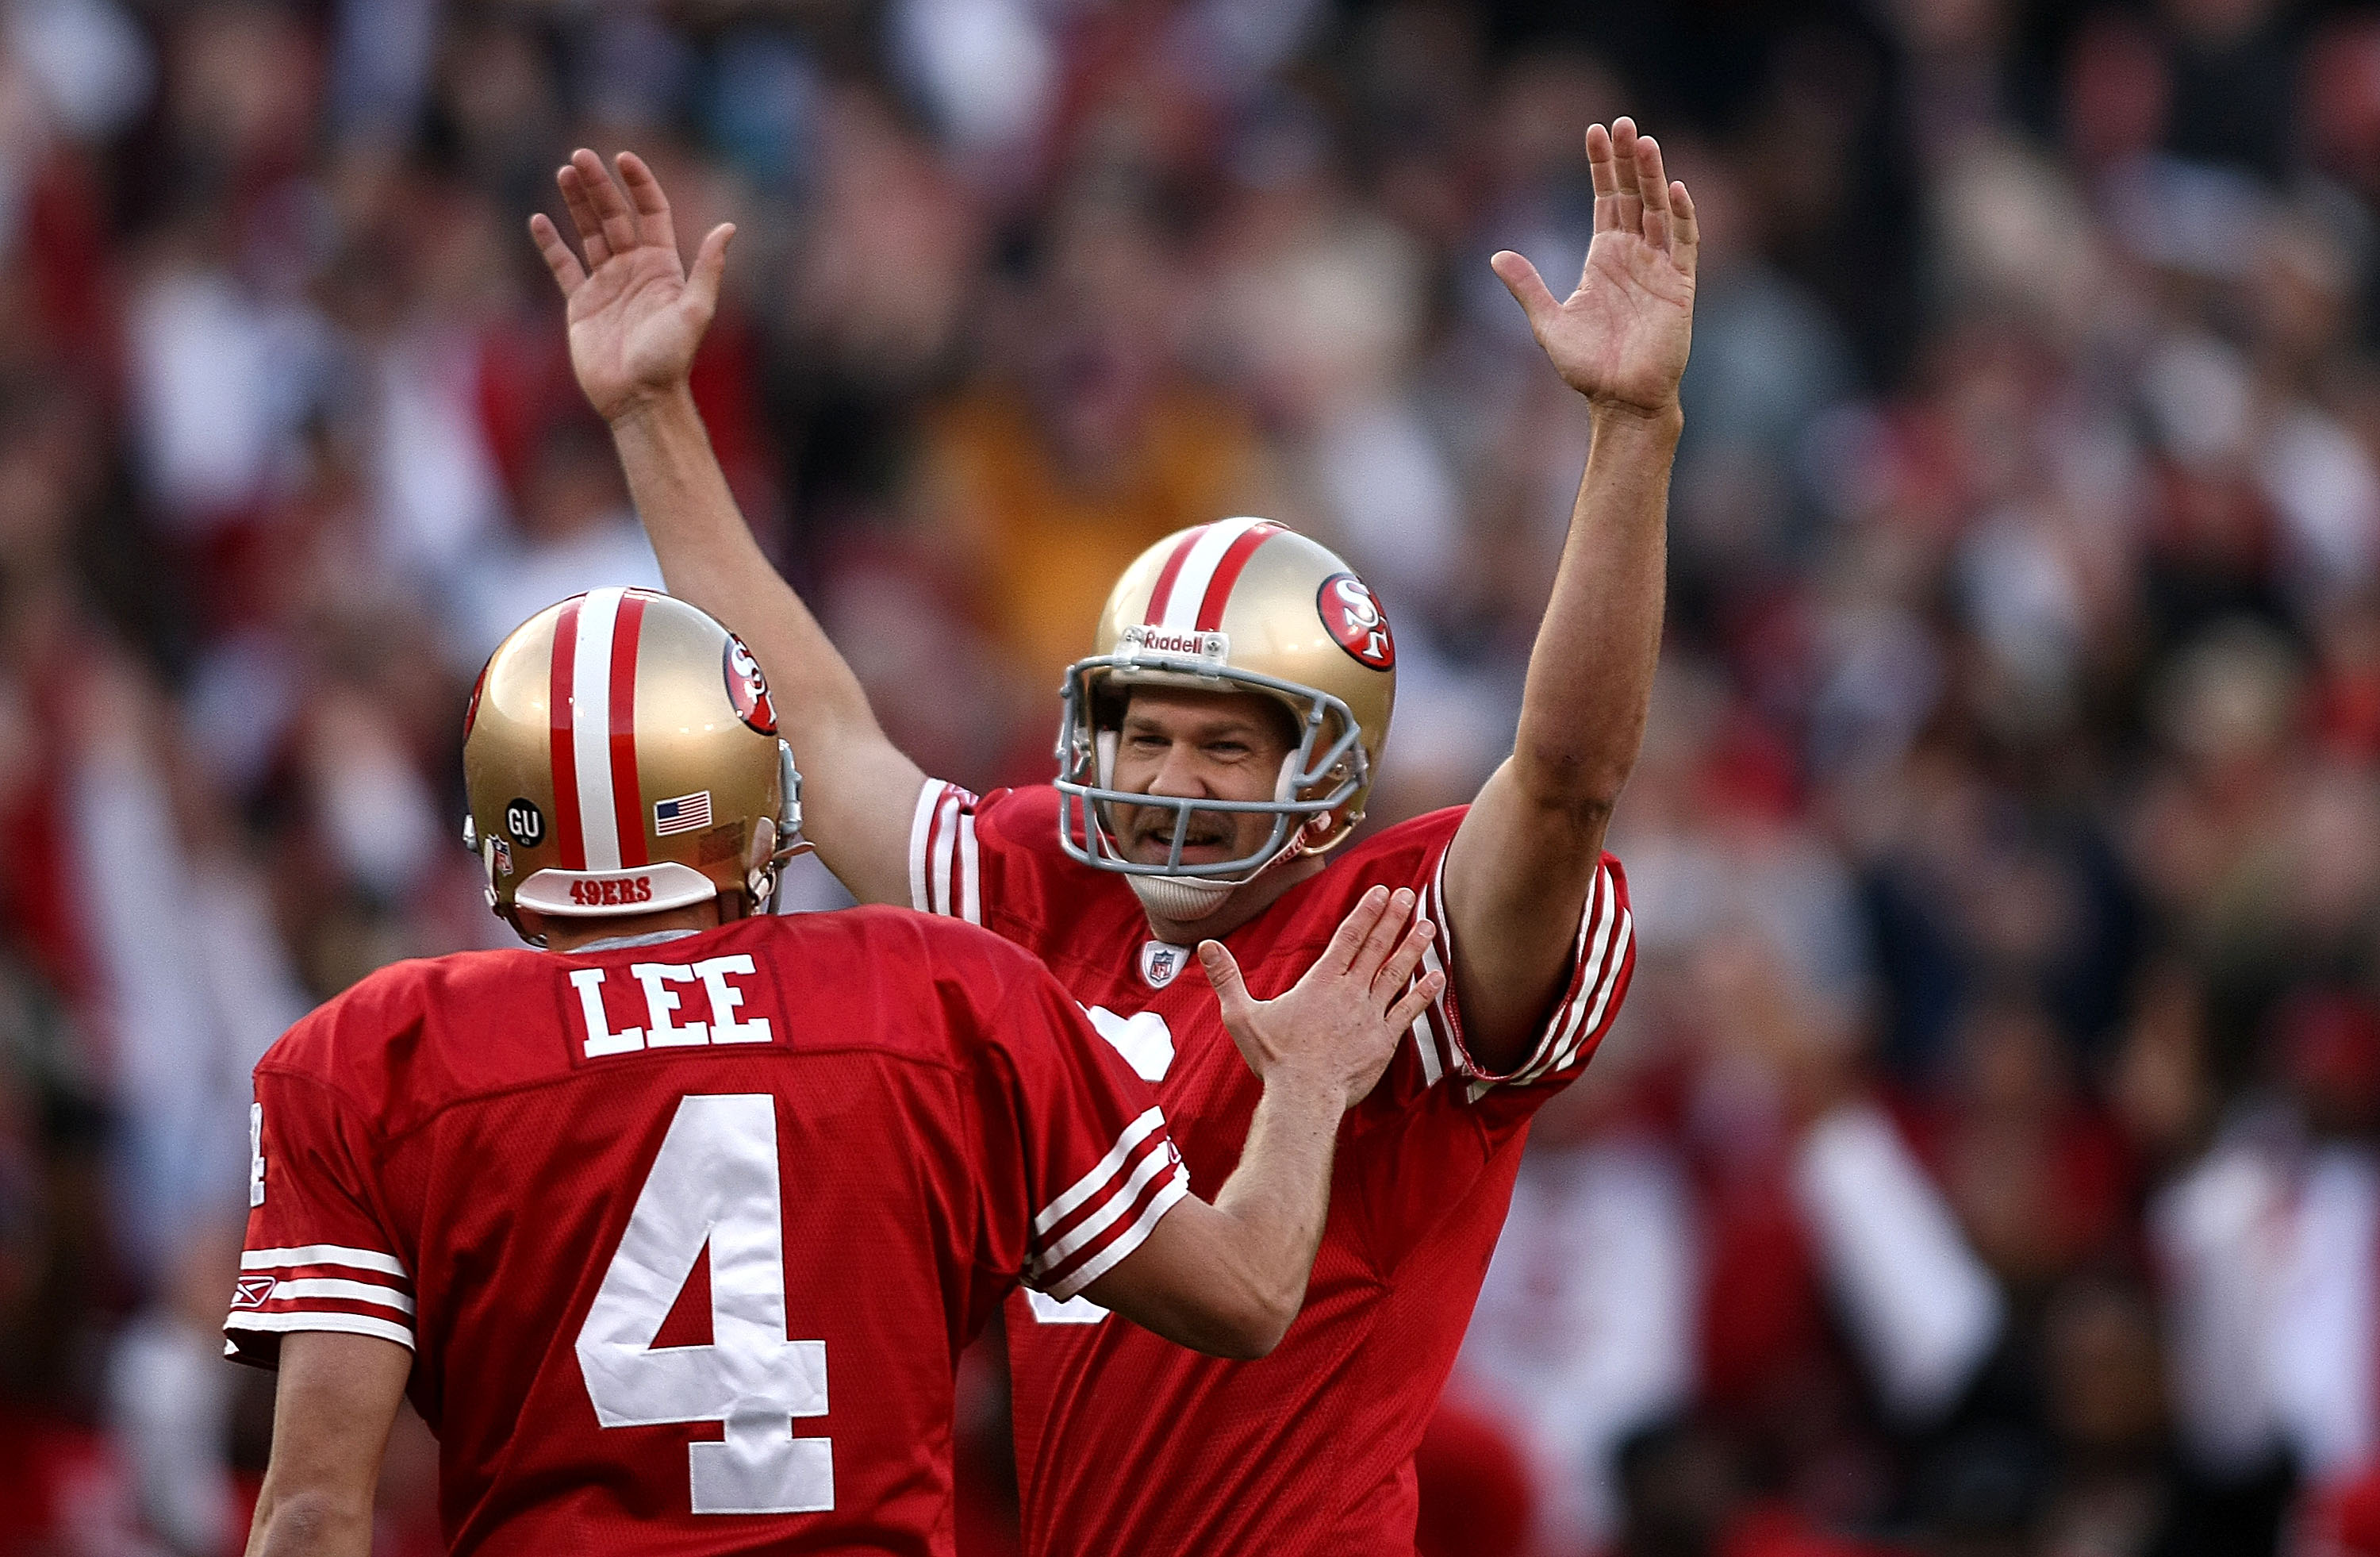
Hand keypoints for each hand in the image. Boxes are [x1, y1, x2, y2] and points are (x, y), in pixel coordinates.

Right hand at [529, 149, 733, 424]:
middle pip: (615, 215)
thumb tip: (728, 227)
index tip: (623, 158)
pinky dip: (551, 244)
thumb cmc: (670, 360)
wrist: (639, 399)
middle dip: (599, 186)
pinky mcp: (581, 303)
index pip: (651, 212)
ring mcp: (607, 284)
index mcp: (663, 266)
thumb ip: (708, 269)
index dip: (638, 184)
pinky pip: (563, 266)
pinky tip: (538, 220)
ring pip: (589, 232)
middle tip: (579, 156)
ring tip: (563, 172)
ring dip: (576, 203)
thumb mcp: (695, 312)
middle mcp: (635, 269)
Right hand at [1202, 886, 1442, 1109]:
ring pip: (1396, 973)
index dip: (1366, 912)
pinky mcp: (1384, 1040)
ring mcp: (1370, 1016)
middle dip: (1392, 918)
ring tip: (1427, 924)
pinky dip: (1423, 992)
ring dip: (1413, 947)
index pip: (1348, 937)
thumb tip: (1206, 946)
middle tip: (1406, 895)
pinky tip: (1438, 975)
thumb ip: (1227, 977)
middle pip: (1376, 947)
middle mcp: (1350, 993)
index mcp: (1321, 982)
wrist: (1304, 1097)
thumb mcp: (1241, 1016)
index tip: (1381, 892)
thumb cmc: (1273, 1059)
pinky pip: (1408, 1011)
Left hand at [1491, 118, 1696, 417]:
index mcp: (1604, 257)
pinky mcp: (1680, 287)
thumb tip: (1496, 255)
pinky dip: (1682, 217)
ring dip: (1653, 176)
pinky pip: (1684, 245)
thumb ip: (1528, 287)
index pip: (1606, 199)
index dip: (1601, 166)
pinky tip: (1674, 189)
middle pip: (1634, 195)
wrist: (1619, 400)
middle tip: (1623, 122)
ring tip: (1645, 141)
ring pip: (1659, 210)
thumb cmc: (1587, 367)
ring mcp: (1659, 268)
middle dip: (1628, 159)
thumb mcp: (1548, 323)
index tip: (1595, 130)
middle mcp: (1635, 255)